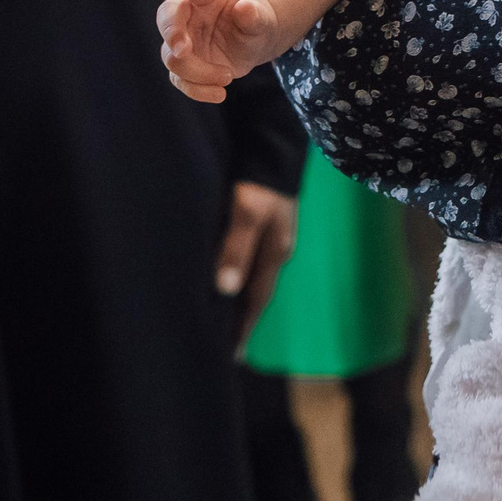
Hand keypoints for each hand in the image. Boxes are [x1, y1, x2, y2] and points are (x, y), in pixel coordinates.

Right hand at [159, 0, 285, 101]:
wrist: (255, 36)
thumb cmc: (255, 17)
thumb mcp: (261, 15)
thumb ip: (254, 13)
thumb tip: (245, 8)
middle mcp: (189, 15)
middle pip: (167, 19)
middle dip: (172, 34)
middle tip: (183, 51)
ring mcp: (184, 41)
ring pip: (171, 57)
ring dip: (195, 71)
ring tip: (227, 77)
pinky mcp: (186, 65)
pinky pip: (180, 79)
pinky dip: (197, 90)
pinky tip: (219, 94)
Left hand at [215, 181, 298, 349]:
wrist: (277, 142)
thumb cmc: (260, 179)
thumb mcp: (248, 212)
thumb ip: (236, 248)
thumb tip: (225, 289)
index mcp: (275, 252)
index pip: (256, 302)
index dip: (243, 329)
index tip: (231, 358)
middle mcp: (276, 248)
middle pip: (256, 292)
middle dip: (242, 319)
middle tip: (224, 346)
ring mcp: (274, 234)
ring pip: (253, 275)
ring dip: (240, 297)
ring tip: (223, 317)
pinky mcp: (267, 221)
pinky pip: (250, 258)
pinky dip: (239, 273)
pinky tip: (228, 274)